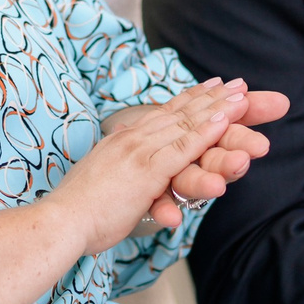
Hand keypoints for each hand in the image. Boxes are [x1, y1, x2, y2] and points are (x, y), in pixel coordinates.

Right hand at [48, 79, 261, 254]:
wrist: (60, 220)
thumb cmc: (77, 207)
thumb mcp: (98, 177)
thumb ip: (115, 161)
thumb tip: (122, 147)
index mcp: (123, 140)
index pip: (163, 113)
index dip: (189, 99)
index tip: (211, 86)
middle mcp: (133, 139)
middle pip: (179, 112)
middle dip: (211, 97)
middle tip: (238, 84)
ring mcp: (139, 152)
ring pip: (186, 125)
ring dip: (217, 108)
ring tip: (242, 96)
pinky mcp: (146, 171)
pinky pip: (181, 148)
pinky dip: (205, 132)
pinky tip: (225, 121)